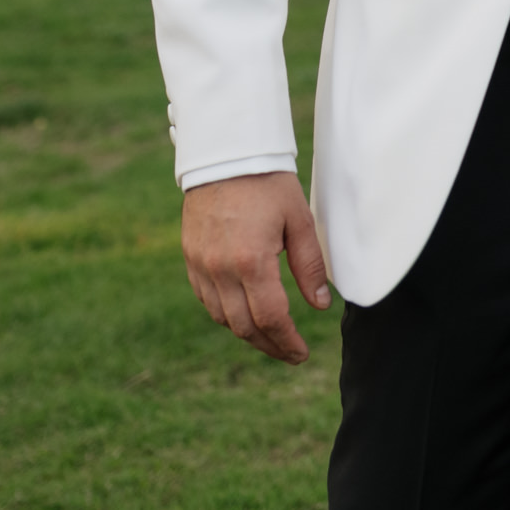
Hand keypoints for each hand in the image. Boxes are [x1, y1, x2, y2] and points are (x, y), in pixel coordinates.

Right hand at [183, 170, 332, 363]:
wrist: (225, 155)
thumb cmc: (268, 183)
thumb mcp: (300, 220)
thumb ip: (310, 265)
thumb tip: (320, 305)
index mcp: (251, 261)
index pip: (271, 318)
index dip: (287, 342)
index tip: (301, 354)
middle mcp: (220, 269)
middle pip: (244, 326)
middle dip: (270, 345)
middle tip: (290, 353)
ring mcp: (200, 265)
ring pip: (222, 317)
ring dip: (247, 333)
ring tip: (272, 336)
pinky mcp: (190, 258)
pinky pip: (206, 299)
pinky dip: (226, 314)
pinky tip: (244, 313)